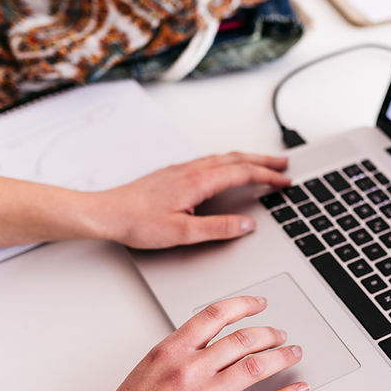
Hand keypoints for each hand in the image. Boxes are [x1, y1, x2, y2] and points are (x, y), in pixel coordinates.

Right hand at [78, 295, 307, 390]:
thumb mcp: (147, 370)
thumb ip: (178, 354)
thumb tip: (209, 345)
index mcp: (170, 350)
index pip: (215, 314)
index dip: (244, 305)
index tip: (259, 305)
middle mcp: (188, 369)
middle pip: (242, 338)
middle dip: (269, 333)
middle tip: (281, 335)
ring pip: (255, 366)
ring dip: (281, 358)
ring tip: (293, 355)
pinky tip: (297, 390)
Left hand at [94, 152, 290, 248]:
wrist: (105, 213)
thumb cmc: (137, 222)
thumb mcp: (183, 233)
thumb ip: (219, 228)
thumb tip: (247, 224)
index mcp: (198, 182)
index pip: (242, 173)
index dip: (267, 176)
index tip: (285, 181)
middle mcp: (191, 170)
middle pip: (236, 158)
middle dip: (263, 161)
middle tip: (284, 164)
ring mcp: (182, 169)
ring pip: (223, 157)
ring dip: (247, 158)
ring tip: (263, 163)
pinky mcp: (173, 173)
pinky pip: (210, 160)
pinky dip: (229, 161)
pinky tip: (228, 168)